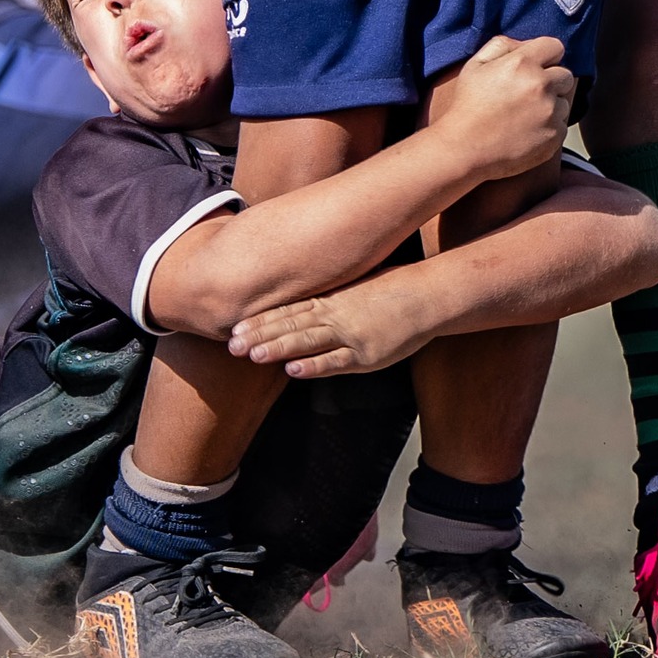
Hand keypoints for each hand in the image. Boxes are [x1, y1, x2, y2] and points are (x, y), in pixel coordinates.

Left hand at [228, 277, 436, 376]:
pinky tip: (293, 370)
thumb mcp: (354, 287)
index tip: (234, 327)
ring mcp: (350, 334)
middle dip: (260, 336)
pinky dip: (314, 366)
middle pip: (290, 325)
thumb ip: (328, 298)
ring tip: (252, 355)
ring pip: (307, 341)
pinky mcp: (367, 354)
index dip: (260, 320)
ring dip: (278, 348)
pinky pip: (336, 361)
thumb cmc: (391, 289)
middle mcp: (334, 313)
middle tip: (231, 345)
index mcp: (330, 298)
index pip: (287, 309)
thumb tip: (300, 305)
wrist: (425, 295)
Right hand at [432, 34, 573, 180]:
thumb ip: (502, 45)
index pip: (555, 47)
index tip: (535, 66)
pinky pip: (561, 125)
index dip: (545, 55)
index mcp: (522, 63)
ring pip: (564, 102)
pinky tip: (526, 130)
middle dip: (551, 80)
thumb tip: (525, 45)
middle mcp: (541, 85)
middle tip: (528, 92)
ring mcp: (550, 113)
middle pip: (565, 75)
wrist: (465, 148)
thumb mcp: (475, 65)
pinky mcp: (554, 137)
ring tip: (524, 114)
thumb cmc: (468, 105)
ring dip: (550, 105)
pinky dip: (548, 127)